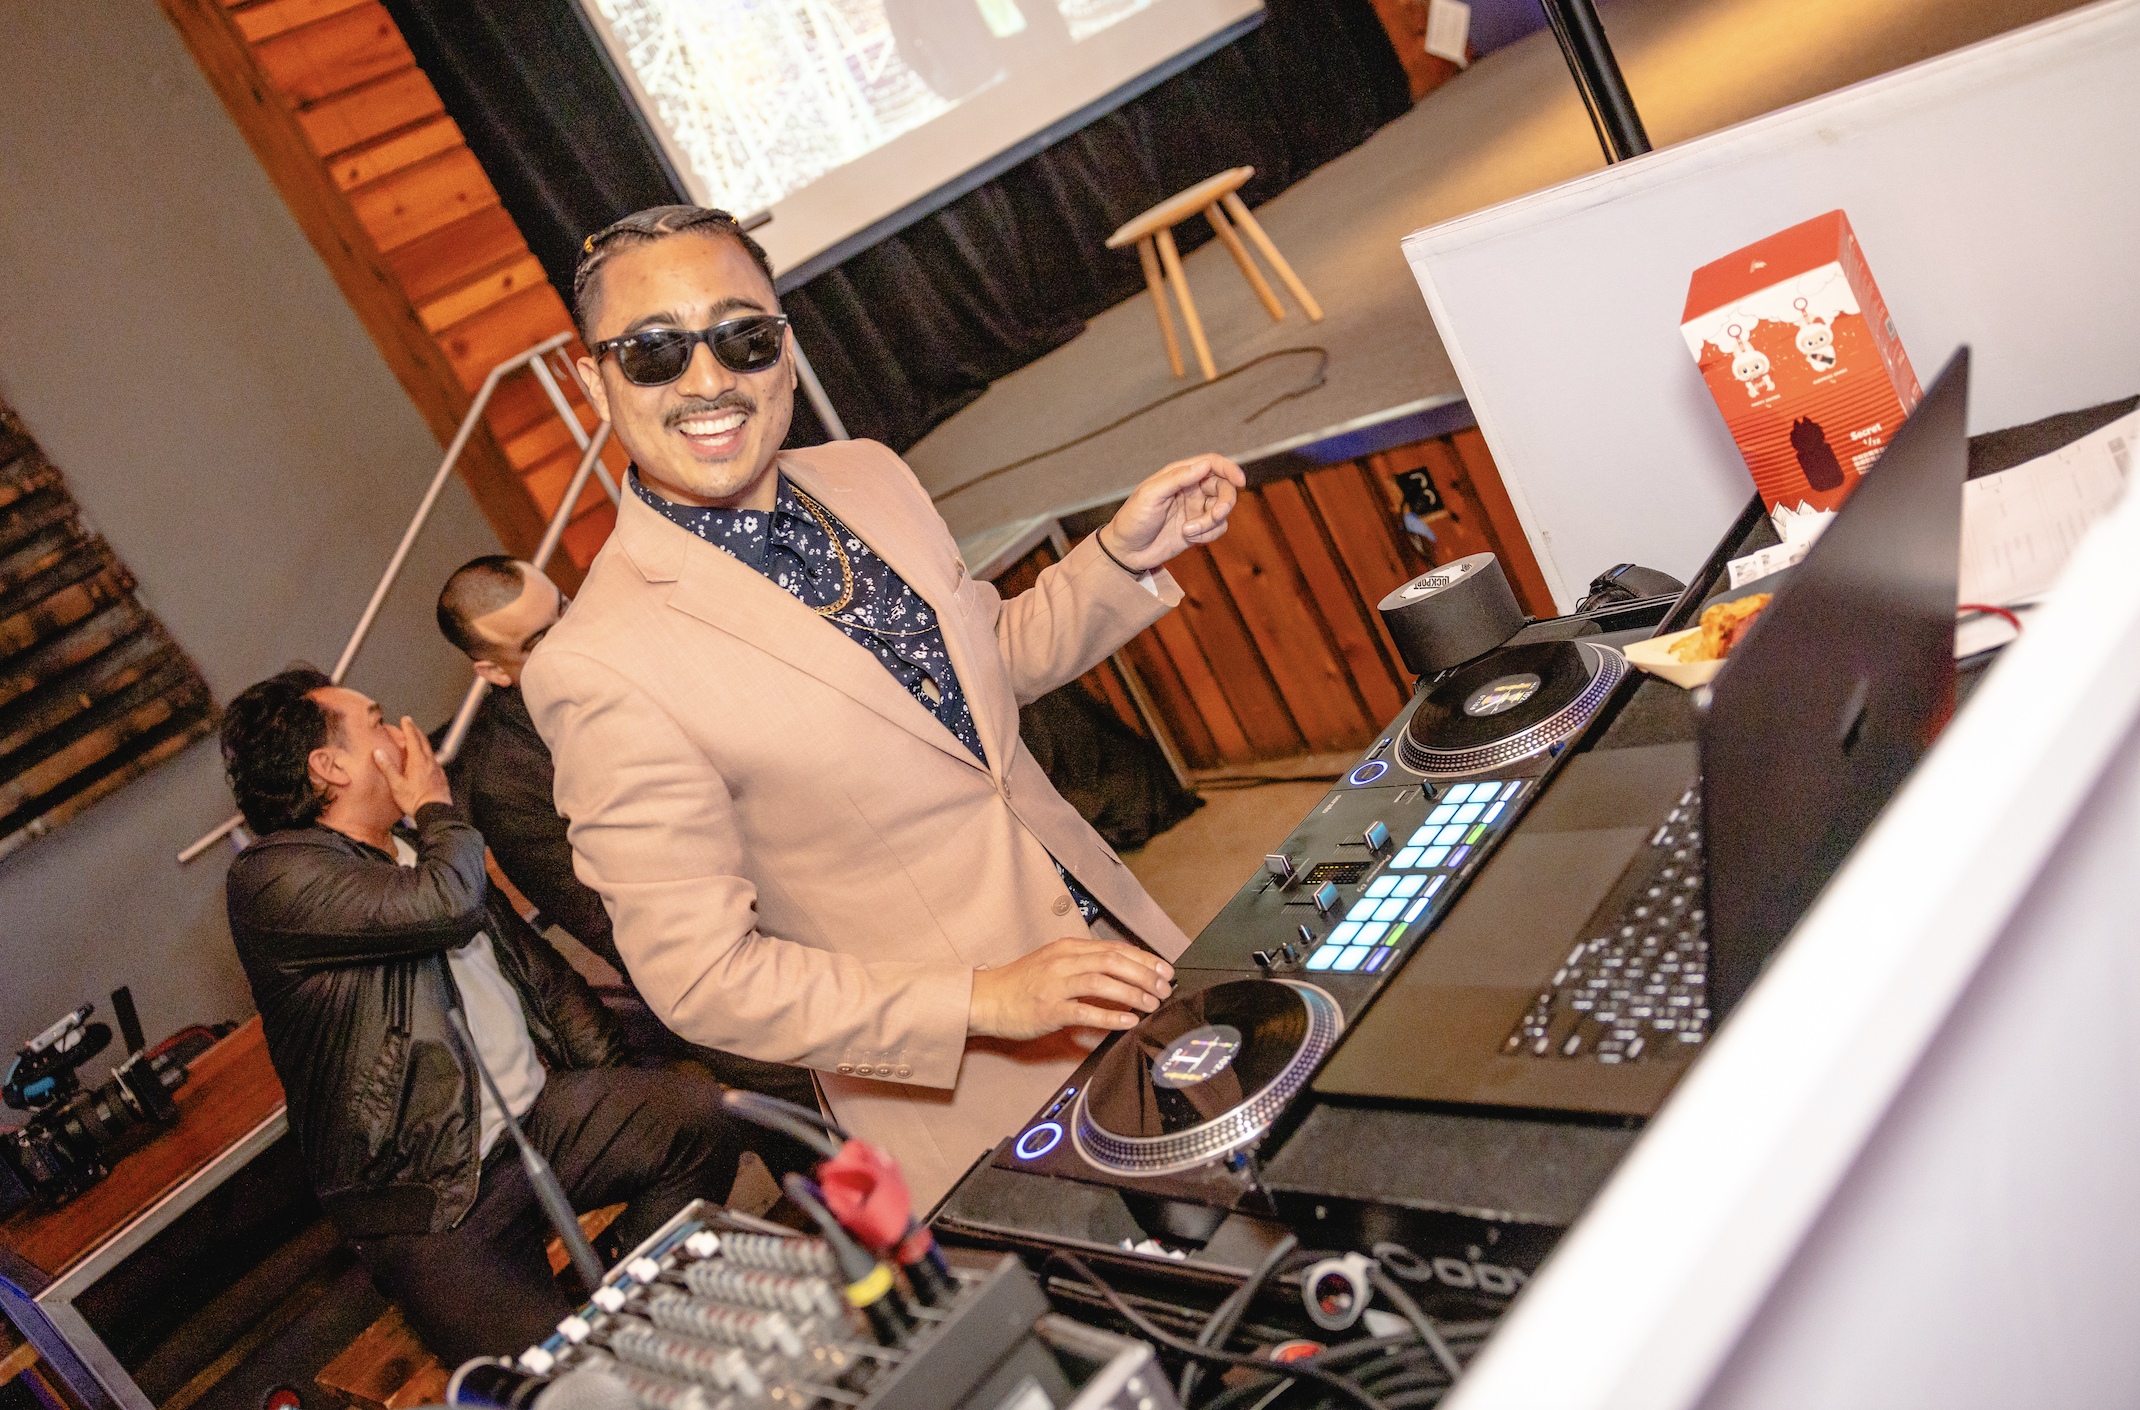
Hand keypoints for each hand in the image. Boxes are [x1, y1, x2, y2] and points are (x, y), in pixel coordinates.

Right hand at [374, 716, 452, 816]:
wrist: (435, 812)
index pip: (413, 739)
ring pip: (429, 750)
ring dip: (423, 742)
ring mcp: (436, 769)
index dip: (409, 727)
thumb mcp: (396, 784)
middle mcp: (429, 762)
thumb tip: (378, 753)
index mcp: (418, 761)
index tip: (406, 719)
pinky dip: (428, 754)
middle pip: (423, 741)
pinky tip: (425, 760)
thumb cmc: (416, 800)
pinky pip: (434, 760)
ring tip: (417, 739)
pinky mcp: (440, 776)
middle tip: (411, 724)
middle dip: (416, 731)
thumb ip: (387, 767)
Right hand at [968, 939, 1174, 1039]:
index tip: (1164, 970)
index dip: (1144, 958)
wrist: (985, 998)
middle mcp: (1063, 961)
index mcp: (1068, 948)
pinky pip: (1085, 1010)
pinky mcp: (1048, 1009)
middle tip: (1164, 989)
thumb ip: (1083, 964)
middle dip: (1145, 974)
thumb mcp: (1053, 963)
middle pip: (1114, 961)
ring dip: (1133, 993)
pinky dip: (1110, 1015)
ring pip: (1103, 981)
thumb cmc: (1020, 983)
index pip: (1115, 948)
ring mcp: (1055, 984)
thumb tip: (1121, 972)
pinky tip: (1128, 1021)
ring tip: (1152, 1004)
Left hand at [1099, 453, 1245, 571]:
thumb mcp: (1151, 494)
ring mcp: (1196, 510)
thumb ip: (1178, 478)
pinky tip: (1188, 538)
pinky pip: (1218, 528)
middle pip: (1223, 487)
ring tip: (1188, 531)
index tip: (1240, 481)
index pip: (1212, 464)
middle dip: (1225, 501)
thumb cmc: (1133, 519)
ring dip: (1211, 523)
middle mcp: (1191, 489)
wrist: (1127, 551)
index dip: (1229, 469)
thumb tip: (1205, 464)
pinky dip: (1208, 535)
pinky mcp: (1199, 529)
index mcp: (1179, 475)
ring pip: (1222, 510)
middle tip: (1216, 515)